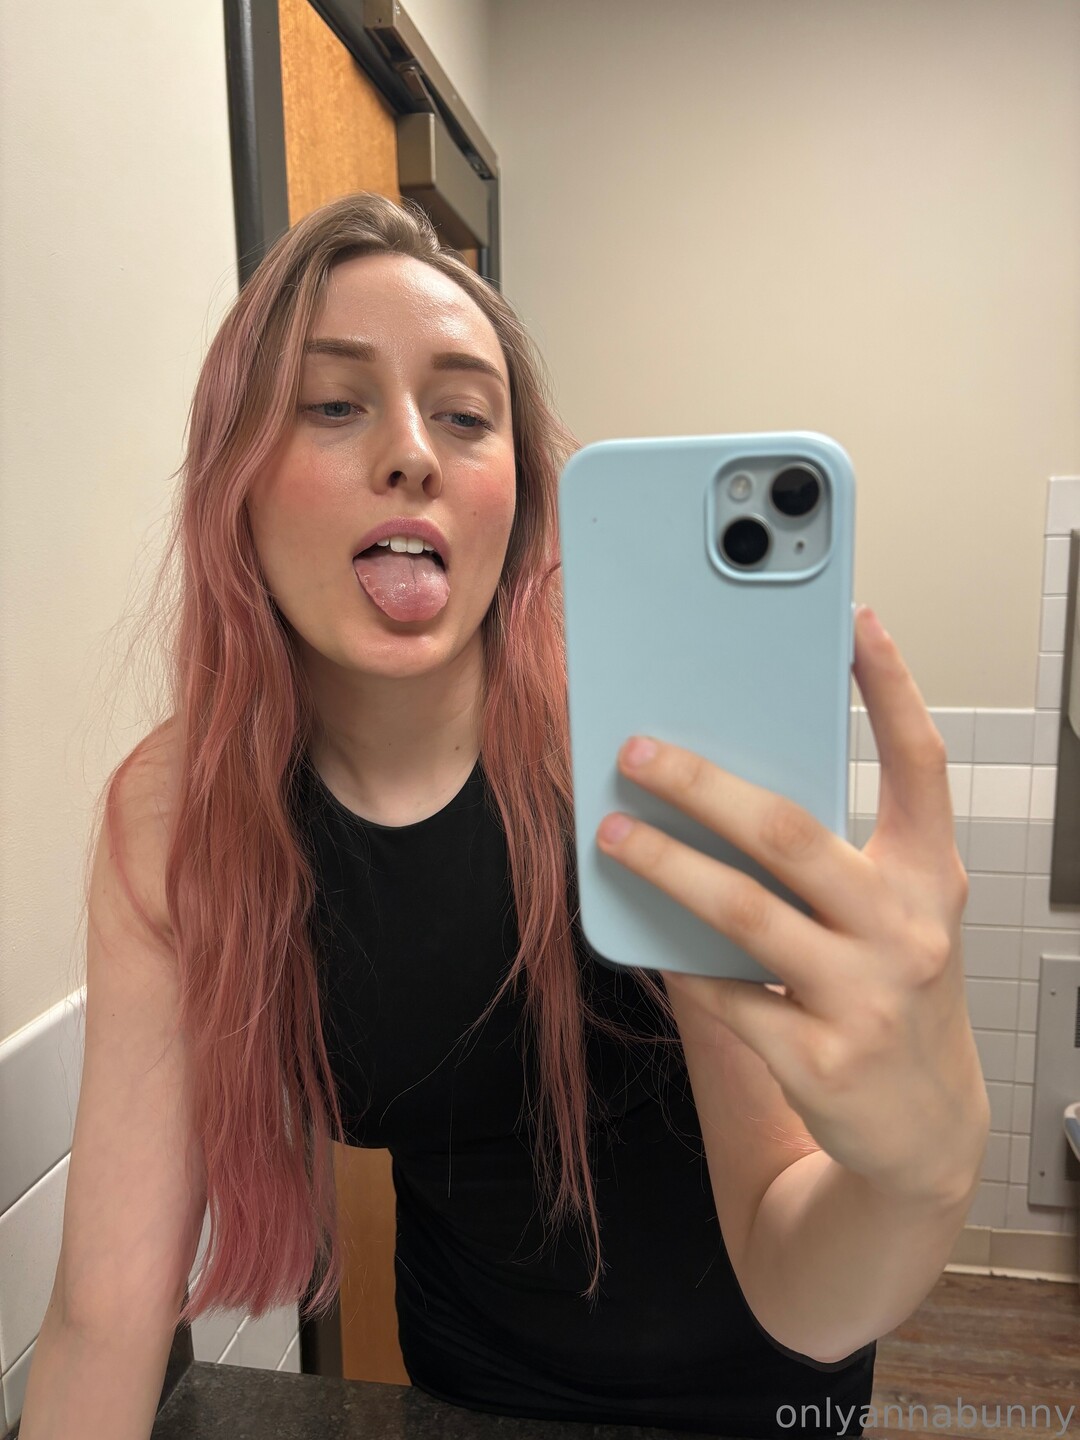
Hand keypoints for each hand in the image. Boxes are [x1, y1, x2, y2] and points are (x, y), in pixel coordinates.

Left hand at [595, 604, 989, 1205]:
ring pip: (742, 911)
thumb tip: (723, 792)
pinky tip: (647, 937)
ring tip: (611, 832)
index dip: (894, 690)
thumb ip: (835, 859)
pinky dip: (680, 962)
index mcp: (931, 879)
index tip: (857, 623)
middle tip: (637, 750)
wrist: (927, 1133)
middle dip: (702, 784)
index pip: (922, 766)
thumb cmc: (895, 993)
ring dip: (664, 865)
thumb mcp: (894, 918)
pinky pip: (724, 994)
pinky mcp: (821, 1059)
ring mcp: (868, 997)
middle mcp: (907, 930)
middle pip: (791, 832)